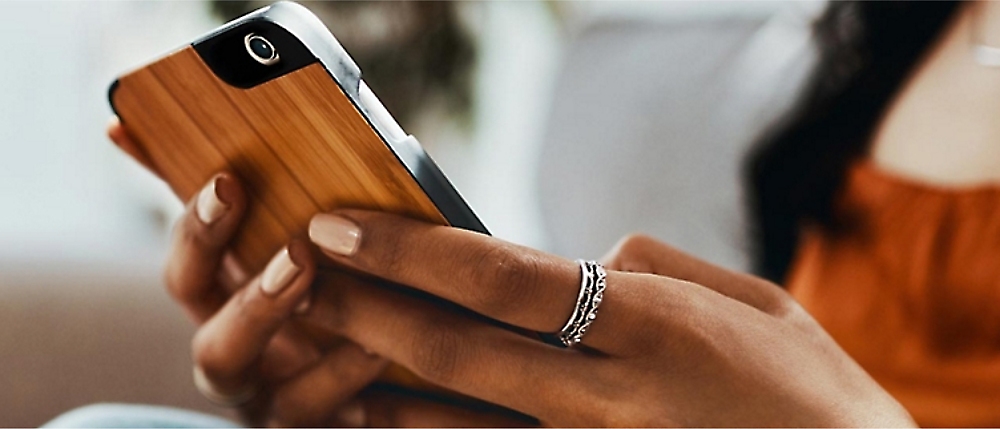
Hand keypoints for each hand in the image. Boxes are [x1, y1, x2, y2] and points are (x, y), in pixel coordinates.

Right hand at [109, 118, 531, 426]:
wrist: (383, 366)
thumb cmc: (334, 278)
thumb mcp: (300, 239)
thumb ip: (263, 193)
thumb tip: (151, 126)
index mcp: (227, 306)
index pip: (188, 270)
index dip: (199, 229)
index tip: (228, 181)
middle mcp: (244, 362)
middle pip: (215, 346)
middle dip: (255, 301)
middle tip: (300, 255)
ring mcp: (280, 407)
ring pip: (281, 402)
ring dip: (330, 366)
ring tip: (368, 327)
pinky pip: (335, 425)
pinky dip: (356, 396)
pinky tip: (384, 367)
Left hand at [304, 210, 916, 426]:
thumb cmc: (811, 396)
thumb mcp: (751, 303)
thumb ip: (651, 271)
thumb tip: (576, 262)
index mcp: (649, 329)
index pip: (502, 279)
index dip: (410, 251)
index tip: (342, 225)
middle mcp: (609, 401)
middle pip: (456, 351)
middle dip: (363, 310)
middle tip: (297, 277)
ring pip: (456, 427)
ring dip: (373, 392)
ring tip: (311, 359)